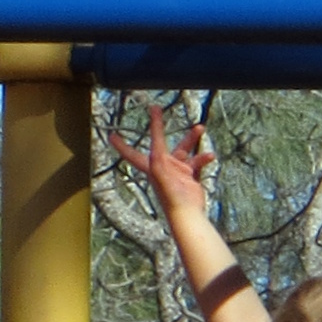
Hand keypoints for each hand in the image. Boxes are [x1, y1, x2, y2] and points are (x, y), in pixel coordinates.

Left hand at [106, 105, 212, 220]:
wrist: (187, 213)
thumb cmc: (171, 196)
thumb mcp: (161, 171)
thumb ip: (158, 155)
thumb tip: (155, 143)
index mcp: (150, 166)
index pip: (131, 153)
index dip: (121, 145)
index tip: (112, 136)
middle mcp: (162, 167)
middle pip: (160, 142)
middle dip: (158, 126)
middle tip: (156, 108)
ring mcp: (176, 171)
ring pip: (183, 148)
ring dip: (191, 138)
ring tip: (200, 128)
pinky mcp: (189, 176)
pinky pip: (197, 161)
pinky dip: (204, 157)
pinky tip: (210, 156)